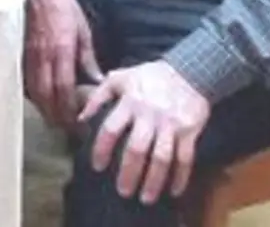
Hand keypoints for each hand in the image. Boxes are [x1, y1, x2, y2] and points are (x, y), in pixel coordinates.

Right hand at [24, 0, 102, 129]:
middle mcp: (43, 56)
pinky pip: (23, 78)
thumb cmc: (64, 7)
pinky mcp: (18, 51)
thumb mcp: (83, 31)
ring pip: (32, 89)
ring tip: (51, 119)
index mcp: (61, 50)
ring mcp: (28, 55)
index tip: (75, 122)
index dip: (68, 108)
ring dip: (42, 107)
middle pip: (46, 94)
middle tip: (63, 128)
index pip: (64, 88)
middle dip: (54, 114)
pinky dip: (30, 93)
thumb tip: (97, 80)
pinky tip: (37, 101)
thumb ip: (87, 58)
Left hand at [81, 61, 210, 203]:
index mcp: (130, 102)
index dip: (102, 149)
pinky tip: (174, 191)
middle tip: (122, 191)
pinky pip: (185, 157)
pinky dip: (181, 176)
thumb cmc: (149, 77)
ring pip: (162, 158)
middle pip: (136, 149)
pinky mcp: (189, 131)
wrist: (189, 71)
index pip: (111, 129)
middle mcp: (149, 115)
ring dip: (154, 180)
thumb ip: (98, 96)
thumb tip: (80, 118)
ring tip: (145, 198)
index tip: (97, 167)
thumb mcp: (119, 78)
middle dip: (128, 172)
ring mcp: (171, 125)